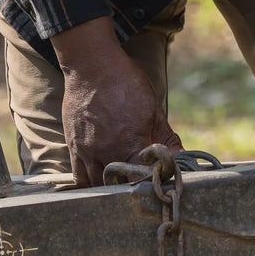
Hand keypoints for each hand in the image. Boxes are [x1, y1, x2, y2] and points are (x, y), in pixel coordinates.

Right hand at [52, 17, 182, 186]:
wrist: (93, 67)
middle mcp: (106, 153)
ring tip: (126, 183)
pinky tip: (104, 181)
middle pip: (122, 186)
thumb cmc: (126, 83)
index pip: (147, 177)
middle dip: (136, 187)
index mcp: (130, 144)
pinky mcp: (74, 148)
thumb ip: (166, 137)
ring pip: (100, 186)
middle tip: (147, 181)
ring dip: (114, 189)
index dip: (158, 179)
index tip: (166, 177)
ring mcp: (87, 153)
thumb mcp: (154, 108)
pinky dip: (92, 184)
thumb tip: (180, 157)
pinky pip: (80, 178)